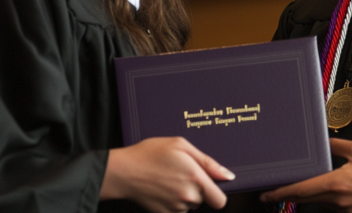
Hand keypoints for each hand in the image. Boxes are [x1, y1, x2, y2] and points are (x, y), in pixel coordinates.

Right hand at [101, 136, 234, 211]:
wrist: (124, 171)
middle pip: (204, 200)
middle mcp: (187, 196)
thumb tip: (227, 176)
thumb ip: (208, 162)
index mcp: (195, 178)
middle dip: (198, 189)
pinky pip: (177, 212)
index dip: (217, 193)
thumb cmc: (150, 153)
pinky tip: (163, 190)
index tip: (210, 185)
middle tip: (181, 174)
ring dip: (185, 196)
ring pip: (190, 206)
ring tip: (169, 180)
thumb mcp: (181, 145)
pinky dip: (174, 204)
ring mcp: (175, 208)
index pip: (220, 201)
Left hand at [260, 139, 351, 212]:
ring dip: (309, 194)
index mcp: (336, 183)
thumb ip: (337, 146)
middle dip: (288, 195)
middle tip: (273, 192)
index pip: (300, 190)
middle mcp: (337, 200)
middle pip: (305, 199)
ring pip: (319, 202)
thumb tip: (324, 142)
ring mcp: (345, 210)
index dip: (281, 192)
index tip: (267, 194)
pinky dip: (326, 198)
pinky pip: (333, 206)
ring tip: (304, 184)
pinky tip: (331, 189)